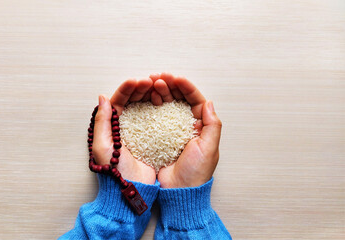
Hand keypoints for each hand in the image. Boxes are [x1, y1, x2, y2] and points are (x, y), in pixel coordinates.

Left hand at [92, 78, 156, 184]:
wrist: (130, 190)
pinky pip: (155, 119)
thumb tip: (103, 97)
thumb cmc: (113, 171)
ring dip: (150, 95)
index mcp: (111, 127)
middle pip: (132, 102)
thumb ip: (102, 122)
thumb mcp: (102, 146)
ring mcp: (139, 132)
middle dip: (140, 89)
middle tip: (149, 81)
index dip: (127, 90)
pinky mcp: (151, 138)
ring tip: (157, 86)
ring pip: (144, 107)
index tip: (136, 81)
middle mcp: (124, 127)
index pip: (118, 102)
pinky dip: (159, 108)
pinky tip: (163, 101)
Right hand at [149, 73, 221, 187]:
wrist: (178, 192)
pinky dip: (150, 106)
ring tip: (151, 83)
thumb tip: (209, 102)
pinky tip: (146, 98)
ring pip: (166, 105)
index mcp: (201, 126)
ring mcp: (171, 130)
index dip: (186, 87)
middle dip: (170, 85)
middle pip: (179, 99)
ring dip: (159, 92)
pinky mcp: (158, 136)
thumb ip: (212, 125)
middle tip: (159, 77)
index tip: (176, 78)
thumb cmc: (196, 173)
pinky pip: (155, 116)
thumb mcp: (209, 148)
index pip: (195, 100)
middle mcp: (187, 126)